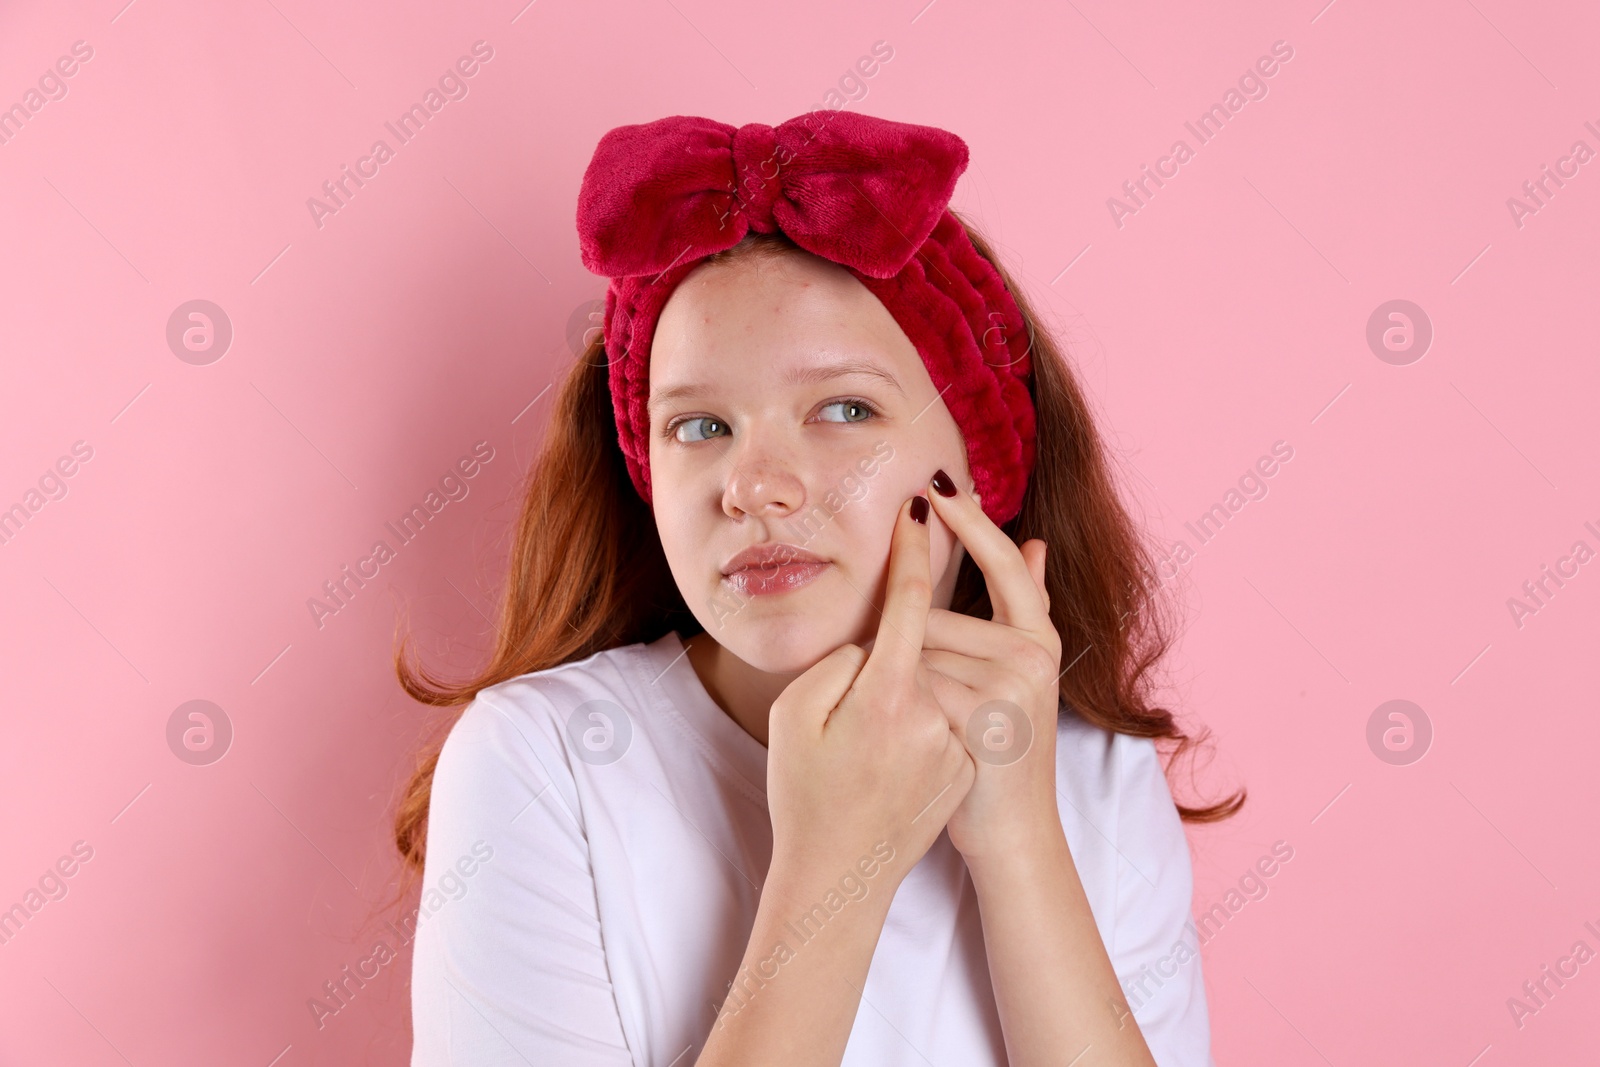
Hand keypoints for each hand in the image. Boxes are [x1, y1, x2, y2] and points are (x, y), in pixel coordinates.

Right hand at [765, 493, 975, 891]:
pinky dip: (925, 714)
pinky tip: (890, 753)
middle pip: (924, 639)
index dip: (914, 550)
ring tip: (870, 733)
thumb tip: (878, 631)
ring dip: (912, 680)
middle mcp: (931, 713)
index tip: (919, 506)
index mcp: (887, 695)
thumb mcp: (796, 717)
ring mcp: (955, 741)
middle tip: (856, 696)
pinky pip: (946, 713)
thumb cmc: (804, 794)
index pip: (908, 601)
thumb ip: (839, 660)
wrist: (841, 874)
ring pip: (937, 676)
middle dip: (896, 641)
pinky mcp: (966, 763)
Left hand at [920, 470, 1065, 863]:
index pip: (1003, 563)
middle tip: (920, 703)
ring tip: (921, 727)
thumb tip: (1036, 540)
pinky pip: (914, 688)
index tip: (935, 484)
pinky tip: (910, 738)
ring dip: (901, 682)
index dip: (970, 522)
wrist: (1011, 832)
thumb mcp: (1021, 673)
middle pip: (934, 620)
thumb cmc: (999, 748)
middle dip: (907, 650)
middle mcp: (1033, 657)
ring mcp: (1013, 688)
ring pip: (918, 653)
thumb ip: (1028, 606)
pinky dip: (899, 707)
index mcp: (1040, 639)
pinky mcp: (985, 721)